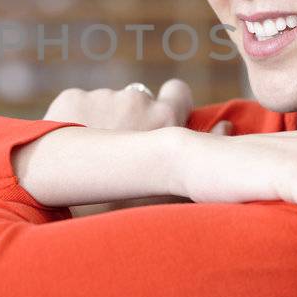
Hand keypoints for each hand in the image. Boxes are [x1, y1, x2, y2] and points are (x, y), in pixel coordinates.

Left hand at [42, 79, 230, 217]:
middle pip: (139, 98)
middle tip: (120, 147)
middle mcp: (138, 99)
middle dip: (132, 116)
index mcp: (166, 118)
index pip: (177, 91)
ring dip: (103, 120)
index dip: (168, 105)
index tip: (158, 123)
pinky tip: (71, 149)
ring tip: (92, 156)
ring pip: (107, 103)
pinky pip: (79, 103)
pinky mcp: (71, 96)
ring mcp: (102, 95)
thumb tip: (227, 124)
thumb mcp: (175, 187)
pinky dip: (76, 119)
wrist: (68, 202)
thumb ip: (208, 149)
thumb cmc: (128, 206)